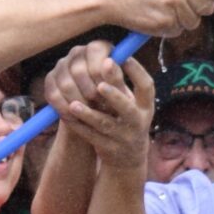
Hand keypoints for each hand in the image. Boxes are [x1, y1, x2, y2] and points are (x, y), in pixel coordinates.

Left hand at [43, 43, 154, 170]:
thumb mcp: (131, 102)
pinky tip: (67, 115)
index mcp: (145, 106)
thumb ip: (120, 82)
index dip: (136, 72)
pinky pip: (90, 136)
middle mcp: (138, 121)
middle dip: (114, 96)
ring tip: (74, 104)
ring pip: (104, 125)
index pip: (146, 87)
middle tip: (100, 84)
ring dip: (88, 114)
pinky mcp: (108, 148)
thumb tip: (108, 55)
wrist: (128, 158)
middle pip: (127, 109)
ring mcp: (123, 137)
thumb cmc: (127, 119)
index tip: (123, 57)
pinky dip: (78, 126)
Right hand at [94, 0, 213, 38]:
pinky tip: (157, 16)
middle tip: (178, 3)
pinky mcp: (164, 23)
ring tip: (164, 9)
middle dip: (196, 7)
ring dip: (182, 19)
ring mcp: (172, 5)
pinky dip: (169, 28)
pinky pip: (178, 31)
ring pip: (193, 21)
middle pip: (207, 6)